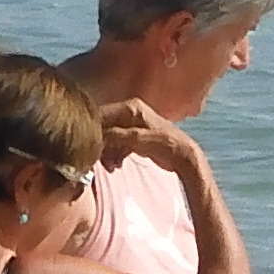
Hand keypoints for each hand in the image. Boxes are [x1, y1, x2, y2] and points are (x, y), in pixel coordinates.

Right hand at [90, 99, 208, 187]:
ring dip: (107, 152)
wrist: (185, 157)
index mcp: (130, 107)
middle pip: (104, 126)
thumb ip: (116, 136)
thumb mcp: (138, 139)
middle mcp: (130, 112)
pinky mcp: (134, 138)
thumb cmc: (165, 145)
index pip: (101, 115)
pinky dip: (114, 155)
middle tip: (98, 160)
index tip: (88, 147)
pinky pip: (117, 145)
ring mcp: (132, 125)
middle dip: (100, 144)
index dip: (93, 131)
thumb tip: (96, 138)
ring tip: (110, 166)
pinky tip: (116, 166)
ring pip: (110, 137)